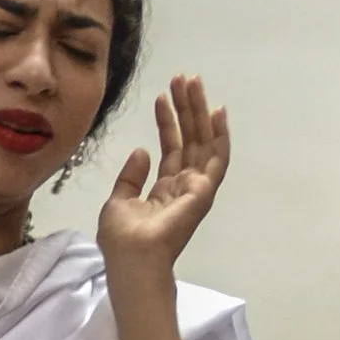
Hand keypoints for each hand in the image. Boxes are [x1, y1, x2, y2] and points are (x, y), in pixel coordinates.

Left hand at [96, 79, 229, 291]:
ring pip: (203, 142)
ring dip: (200, 112)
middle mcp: (184, 187)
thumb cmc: (122, 239)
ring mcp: (196, 188)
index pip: (171, 149)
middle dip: (187, 109)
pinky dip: (220, 134)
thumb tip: (141, 151)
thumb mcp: (118, 201)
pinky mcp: (204, 190)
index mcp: (164, 191)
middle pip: (190, 140)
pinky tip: (217, 111)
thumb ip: (131, 177)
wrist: (132, 260)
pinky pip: (217, 158)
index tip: (162, 97)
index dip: (168, 122)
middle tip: (183, 79)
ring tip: (193, 83)